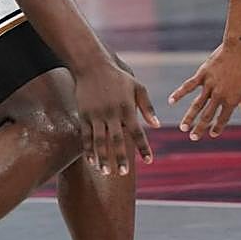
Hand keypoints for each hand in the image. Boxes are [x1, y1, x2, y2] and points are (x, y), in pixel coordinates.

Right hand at [72, 57, 159, 174]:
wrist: (93, 66)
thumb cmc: (118, 78)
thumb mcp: (138, 88)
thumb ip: (147, 107)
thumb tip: (156, 125)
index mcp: (127, 108)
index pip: (137, 132)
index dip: (143, 147)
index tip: (149, 161)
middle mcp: (112, 113)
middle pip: (116, 140)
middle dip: (120, 158)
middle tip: (124, 173)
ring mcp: (96, 115)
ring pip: (99, 141)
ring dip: (103, 158)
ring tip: (106, 172)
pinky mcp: (84, 115)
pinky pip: (86, 136)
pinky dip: (89, 150)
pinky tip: (92, 161)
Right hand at [168, 40, 240, 139]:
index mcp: (232, 100)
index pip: (223, 118)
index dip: (218, 127)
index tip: (212, 134)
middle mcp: (219, 95)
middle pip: (207, 115)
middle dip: (200, 128)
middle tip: (193, 138)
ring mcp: (209, 85)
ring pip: (197, 104)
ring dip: (189, 117)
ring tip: (183, 128)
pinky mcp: (202, 74)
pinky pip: (189, 86)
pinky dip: (179, 93)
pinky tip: (171, 101)